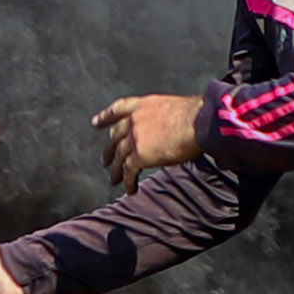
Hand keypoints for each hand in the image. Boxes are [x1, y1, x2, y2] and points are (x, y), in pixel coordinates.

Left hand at [94, 92, 208, 187]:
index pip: (118, 109)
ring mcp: (134, 137)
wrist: (198, 122)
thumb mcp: (174, 108)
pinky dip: (128, 182)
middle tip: (104, 159)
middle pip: (115, 136)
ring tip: (113, 179)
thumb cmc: (196, 114)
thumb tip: (169, 130)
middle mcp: (134, 119)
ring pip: (118, 156)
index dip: (105, 117)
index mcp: (143, 105)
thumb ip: (163, 119)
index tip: (96, 122)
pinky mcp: (139, 155)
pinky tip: (131, 189)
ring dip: (116, 170)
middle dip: (109, 149)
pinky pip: (129, 171)